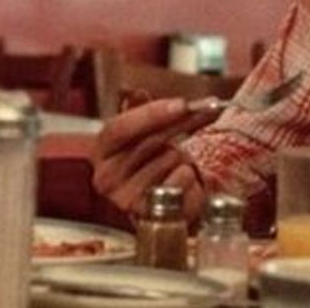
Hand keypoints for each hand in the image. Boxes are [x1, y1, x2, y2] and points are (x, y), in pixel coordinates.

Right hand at [91, 97, 219, 217]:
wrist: (161, 197)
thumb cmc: (150, 159)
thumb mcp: (142, 131)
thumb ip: (140, 110)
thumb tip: (136, 92)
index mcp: (101, 151)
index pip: (119, 128)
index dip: (151, 114)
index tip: (182, 104)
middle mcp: (106, 178)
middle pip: (148, 142)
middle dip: (180, 123)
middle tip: (207, 110)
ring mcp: (125, 200)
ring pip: (168, 161)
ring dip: (182, 154)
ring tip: (179, 157)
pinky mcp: (148, 216)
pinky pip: (180, 185)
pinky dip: (189, 176)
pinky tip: (184, 175)